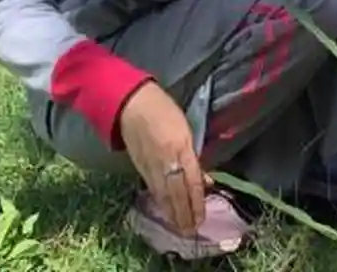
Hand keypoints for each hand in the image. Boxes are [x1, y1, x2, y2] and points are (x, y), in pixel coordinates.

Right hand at [118, 81, 205, 235]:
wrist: (132, 105)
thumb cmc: (164, 111)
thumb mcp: (185, 130)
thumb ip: (194, 156)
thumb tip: (204, 180)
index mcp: (181, 148)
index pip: (192, 181)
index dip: (197, 202)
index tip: (201, 218)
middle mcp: (167, 160)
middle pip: (177, 193)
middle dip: (184, 214)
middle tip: (190, 231)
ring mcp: (151, 165)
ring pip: (163, 194)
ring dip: (172, 213)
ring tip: (179, 228)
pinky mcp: (139, 167)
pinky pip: (153, 188)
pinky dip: (160, 202)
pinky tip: (165, 210)